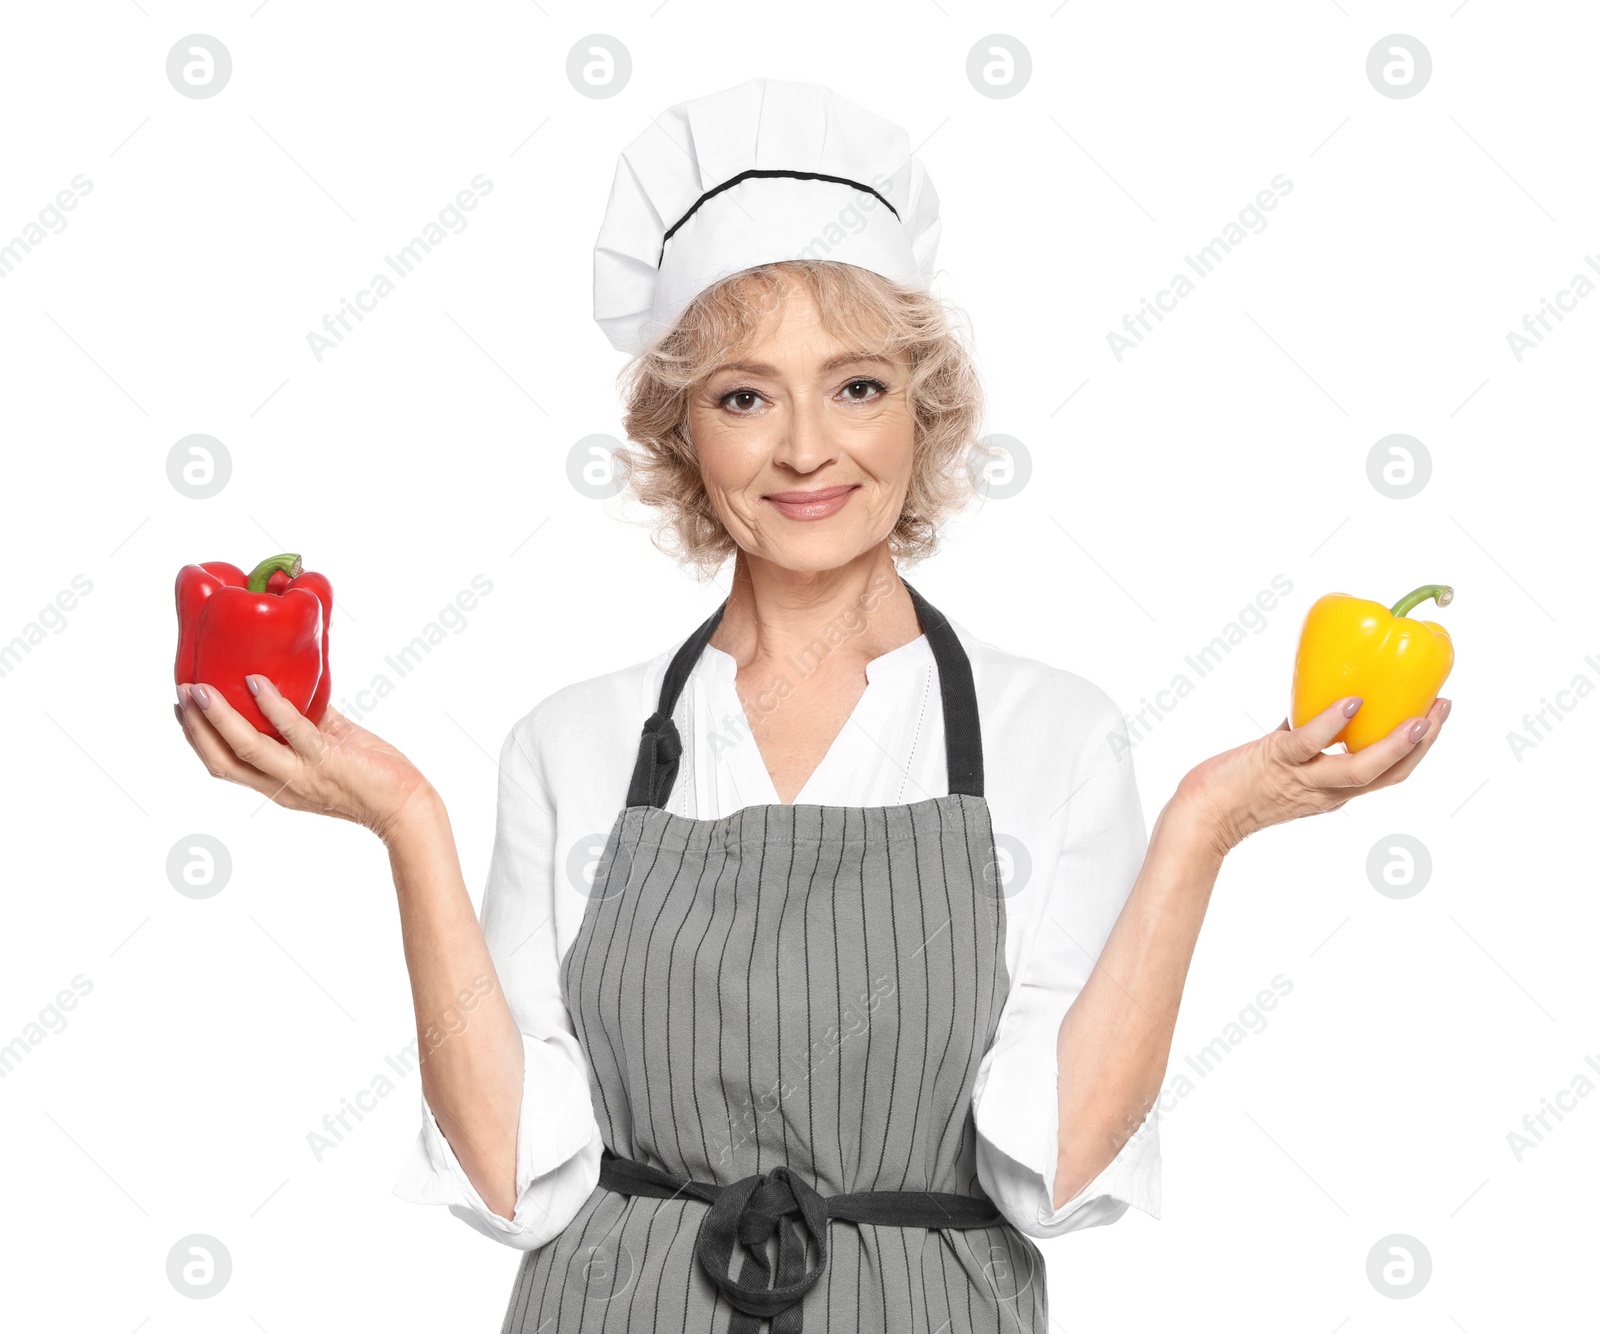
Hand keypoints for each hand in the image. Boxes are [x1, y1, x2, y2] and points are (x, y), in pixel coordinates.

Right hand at [175, 676, 435, 841]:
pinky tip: (257, 682)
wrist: (407, 805)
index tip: (181, 709)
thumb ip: (306, 722)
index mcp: (277, 784)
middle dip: (196, 729)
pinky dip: (272, 707)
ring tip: (199, 689)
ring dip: (218, 718)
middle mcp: (282, 785)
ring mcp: (301, 775)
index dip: (198, 739)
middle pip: (221, 762)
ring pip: (246, 749)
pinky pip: (293, 732)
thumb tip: (291, 685)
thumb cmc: (372, 774)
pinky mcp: (327, 761)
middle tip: (181, 693)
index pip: (224, 765)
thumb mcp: (329, 747)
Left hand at [1174, 694, 1450, 857]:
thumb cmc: (1236, 786)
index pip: (1390, 775)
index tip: (1438, 715)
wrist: (1199, 815)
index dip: (1420, 749)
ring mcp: (1303, 780)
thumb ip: (1306, 738)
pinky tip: (1351, 701)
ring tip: (1422, 716)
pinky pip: (1310, 743)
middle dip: (1423, 744)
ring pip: (1361, 769)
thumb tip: (1324, 699)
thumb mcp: (1284, 762)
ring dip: (1396, 744)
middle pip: (1389, 775)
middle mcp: (1326, 793)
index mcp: (1333, 792)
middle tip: (1444, 709)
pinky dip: (1332, 723)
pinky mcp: (1275, 762)